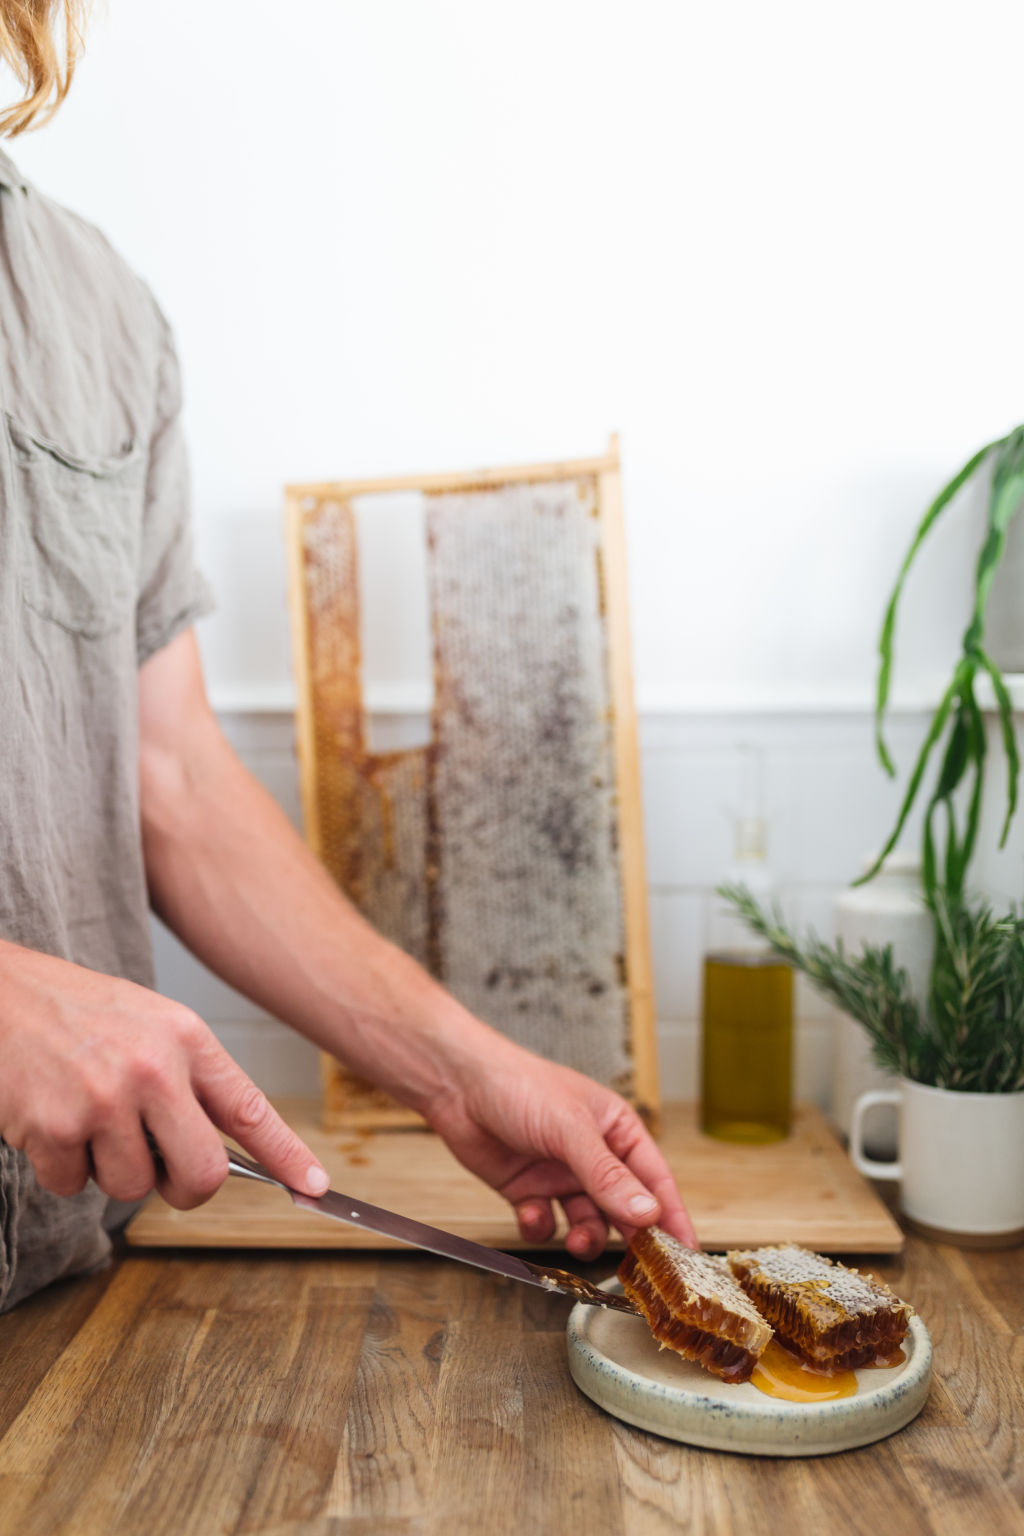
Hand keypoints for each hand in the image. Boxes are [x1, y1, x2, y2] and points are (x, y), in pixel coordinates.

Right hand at [0, 941, 329, 1208]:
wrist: (0, 992)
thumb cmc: (76, 1012)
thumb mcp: (149, 1024)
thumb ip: (186, 1079)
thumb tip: (217, 1149)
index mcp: (185, 1037)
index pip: (250, 1107)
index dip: (287, 1154)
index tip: (313, 1187)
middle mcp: (154, 1067)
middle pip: (200, 1173)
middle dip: (183, 1188)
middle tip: (161, 1172)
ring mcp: (105, 1097)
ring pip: (130, 1187)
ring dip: (107, 1170)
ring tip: (87, 1118)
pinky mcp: (54, 1125)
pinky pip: (72, 1185)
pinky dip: (60, 1167)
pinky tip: (50, 1119)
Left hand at [424, 1037, 696, 1259]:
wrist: (457, 1084)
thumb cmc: (519, 1085)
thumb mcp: (571, 1129)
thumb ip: (607, 1176)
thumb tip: (649, 1214)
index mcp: (616, 1130)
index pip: (655, 1180)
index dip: (672, 1217)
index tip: (687, 1254)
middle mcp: (593, 1155)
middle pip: (624, 1207)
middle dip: (628, 1236)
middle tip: (637, 1268)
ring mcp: (560, 1174)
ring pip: (587, 1222)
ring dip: (585, 1237)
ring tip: (578, 1241)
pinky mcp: (528, 1190)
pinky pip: (547, 1222)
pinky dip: (541, 1225)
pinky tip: (531, 1212)